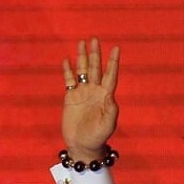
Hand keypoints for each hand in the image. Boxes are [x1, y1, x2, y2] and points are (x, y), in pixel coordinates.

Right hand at [61, 38, 119, 161]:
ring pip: (83, 71)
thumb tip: (109, 94)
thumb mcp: (107, 124)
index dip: (113, 62)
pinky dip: (68, 70)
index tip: (116, 48)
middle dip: (96, 54)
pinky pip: (69, 80)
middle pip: (96, 68)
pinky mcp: (71, 97)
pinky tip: (67, 60)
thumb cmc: (97, 137)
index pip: (111, 75)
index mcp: (106, 97)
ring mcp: (82, 93)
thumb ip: (110, 110)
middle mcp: (95, 92)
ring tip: (82, 42)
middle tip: (94, 38)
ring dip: (82, 57)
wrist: (82, 145)